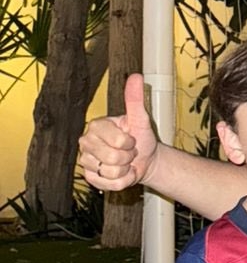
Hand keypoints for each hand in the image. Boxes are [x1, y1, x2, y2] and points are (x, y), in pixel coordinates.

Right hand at [78, 73, 158, 190]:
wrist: (144, 159)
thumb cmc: (140, 137)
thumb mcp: (140, 118)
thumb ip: (135, 99)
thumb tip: (136, 76)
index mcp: (96, 126)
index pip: (117, 141)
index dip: (129, 143)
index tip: (130, 139)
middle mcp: (86, 142)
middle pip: (112, 158)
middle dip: (128, 157)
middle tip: (128, 152)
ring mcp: (86, 161)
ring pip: (111, 173)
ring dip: (125, 170)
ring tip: (124, 162)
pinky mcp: (90, 178)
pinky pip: (110, 185)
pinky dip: (122, 182)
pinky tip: (122, 173)